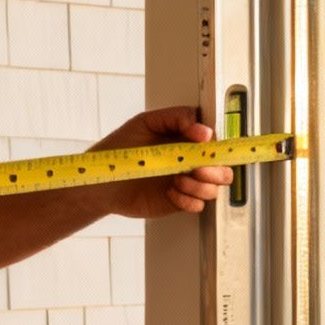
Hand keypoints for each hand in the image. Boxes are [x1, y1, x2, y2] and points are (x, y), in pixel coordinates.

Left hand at [92, 106, 233, 217]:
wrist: (101, 179)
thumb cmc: (120, 148)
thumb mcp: (146, 122)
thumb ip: (177, 118)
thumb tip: (204, 131)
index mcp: (186, 139)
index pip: (215, 142)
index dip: (215, 144)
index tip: (203, 143)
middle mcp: (189, 161)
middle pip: (223, 168)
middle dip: (215, 170)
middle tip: (196, 168)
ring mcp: (185, 182)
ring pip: (213, 188)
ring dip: (200, 186)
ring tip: (178, 180)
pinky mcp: (178, 201)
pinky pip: (197, 206)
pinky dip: (188, 200)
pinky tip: (171, 192)